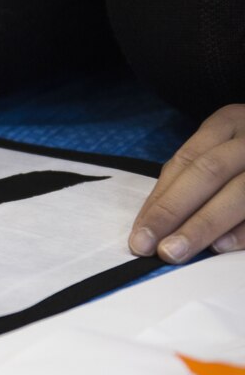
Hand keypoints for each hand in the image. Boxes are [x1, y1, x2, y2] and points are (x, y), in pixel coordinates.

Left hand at [130, 104, 244, 262]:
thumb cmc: (244, 155)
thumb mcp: (219, 149)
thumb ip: (187, 180)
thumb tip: (151, 225)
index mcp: (227, 123)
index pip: (186, 162)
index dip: (161, 201)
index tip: (139, 235)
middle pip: (209, 173)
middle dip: (175, 212)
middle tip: (154, 248)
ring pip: (239, 192)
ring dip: (205, 225)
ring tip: (177, 251)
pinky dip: (244, 231)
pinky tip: (222, 246)